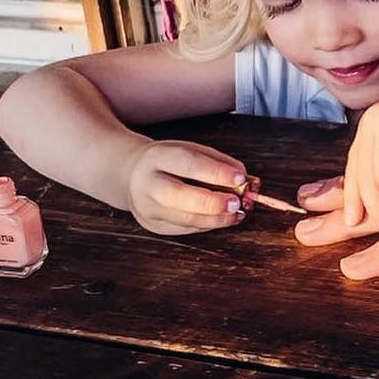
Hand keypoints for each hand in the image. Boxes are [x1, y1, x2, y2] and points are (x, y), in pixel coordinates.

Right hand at [126, 139, 248, 235]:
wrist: (132, 174)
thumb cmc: (171, 160)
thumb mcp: (192, 150)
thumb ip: (219, 163)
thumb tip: (246, 180)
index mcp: (159, 157)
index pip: (188, 164)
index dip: (215, 172)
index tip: (240, 178)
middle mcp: (148, 183)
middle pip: (179, 196)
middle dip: (211, 202)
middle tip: (236, 203)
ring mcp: (146, 208)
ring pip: (182, 218)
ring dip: (215, 219)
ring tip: (237, 214)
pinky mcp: (152, 225)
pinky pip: (183, 229)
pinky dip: (207, 225)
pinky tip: (223, 219)